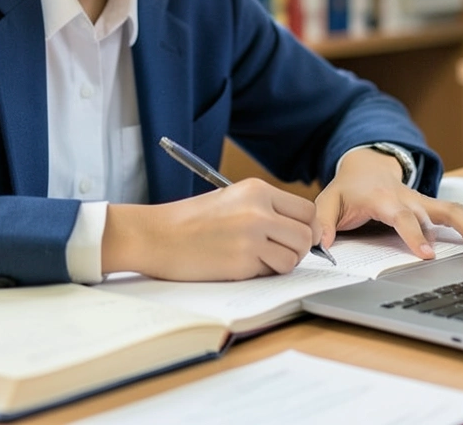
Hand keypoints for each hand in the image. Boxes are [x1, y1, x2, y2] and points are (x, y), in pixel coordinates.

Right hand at [102, 179, 320, 280]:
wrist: (156, 235)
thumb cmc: (190, 220)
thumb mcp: (232, 200)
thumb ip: (266, 210)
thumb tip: (300, 230)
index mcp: (257, 190)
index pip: (306, 210)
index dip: (306, 227)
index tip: (297, 237)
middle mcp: (259, 211)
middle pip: (306, 235)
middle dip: (299, 249)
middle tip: (281, 253)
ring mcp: (251, 237)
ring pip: (293, 257)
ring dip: (281, 264)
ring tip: (256, 259)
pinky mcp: (242, 263)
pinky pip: (271, 272)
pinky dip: (262, 273)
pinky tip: (240, 266)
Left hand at [314, 149, 462, 259]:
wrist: (365, 164)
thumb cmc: (348, 189)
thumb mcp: (328, 202)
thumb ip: (322, 222)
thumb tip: (322, 244)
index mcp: (384, 199)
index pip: (402, 217)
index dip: (415, 234)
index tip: (428, 255)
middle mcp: (410, 198)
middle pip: (442, 211)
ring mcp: (426, 201)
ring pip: (457, 210)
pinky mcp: (435, 205)